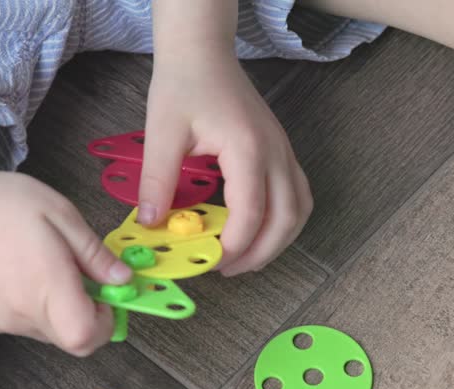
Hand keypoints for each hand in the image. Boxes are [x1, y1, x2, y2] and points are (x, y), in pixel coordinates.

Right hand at [0, 170, 133, 355]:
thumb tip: (123, 280)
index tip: (106, 295)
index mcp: (45, 287)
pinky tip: (30, 275)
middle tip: (86, 278)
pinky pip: (29, 326)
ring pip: (52, 334)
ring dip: (65, 311)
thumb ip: (95, 255)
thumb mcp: (63, 216)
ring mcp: (3, 320)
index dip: (106, 323)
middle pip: (73, 340)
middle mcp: (22, 312)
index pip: (85, 337)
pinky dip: (41, 309)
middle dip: (90, 316)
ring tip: (53, 269)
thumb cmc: (7, 203)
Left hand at [140, 49, 312, 275]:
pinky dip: (284, 221)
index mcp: (248, 148)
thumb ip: (158, 180)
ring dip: (278, 241)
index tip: (209, 263)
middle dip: (260, 253)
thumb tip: (153, 224)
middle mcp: (275, 152)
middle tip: (228, 270)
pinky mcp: (281, 152)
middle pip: (286, 219)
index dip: (234, 246)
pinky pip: (297, 195)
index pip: (252, 212)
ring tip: (246, 257)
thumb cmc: (185, 85)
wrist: (204, 53)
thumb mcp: (162, 132)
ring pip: (299, 210)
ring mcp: (283, 152)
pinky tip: (259, 230)